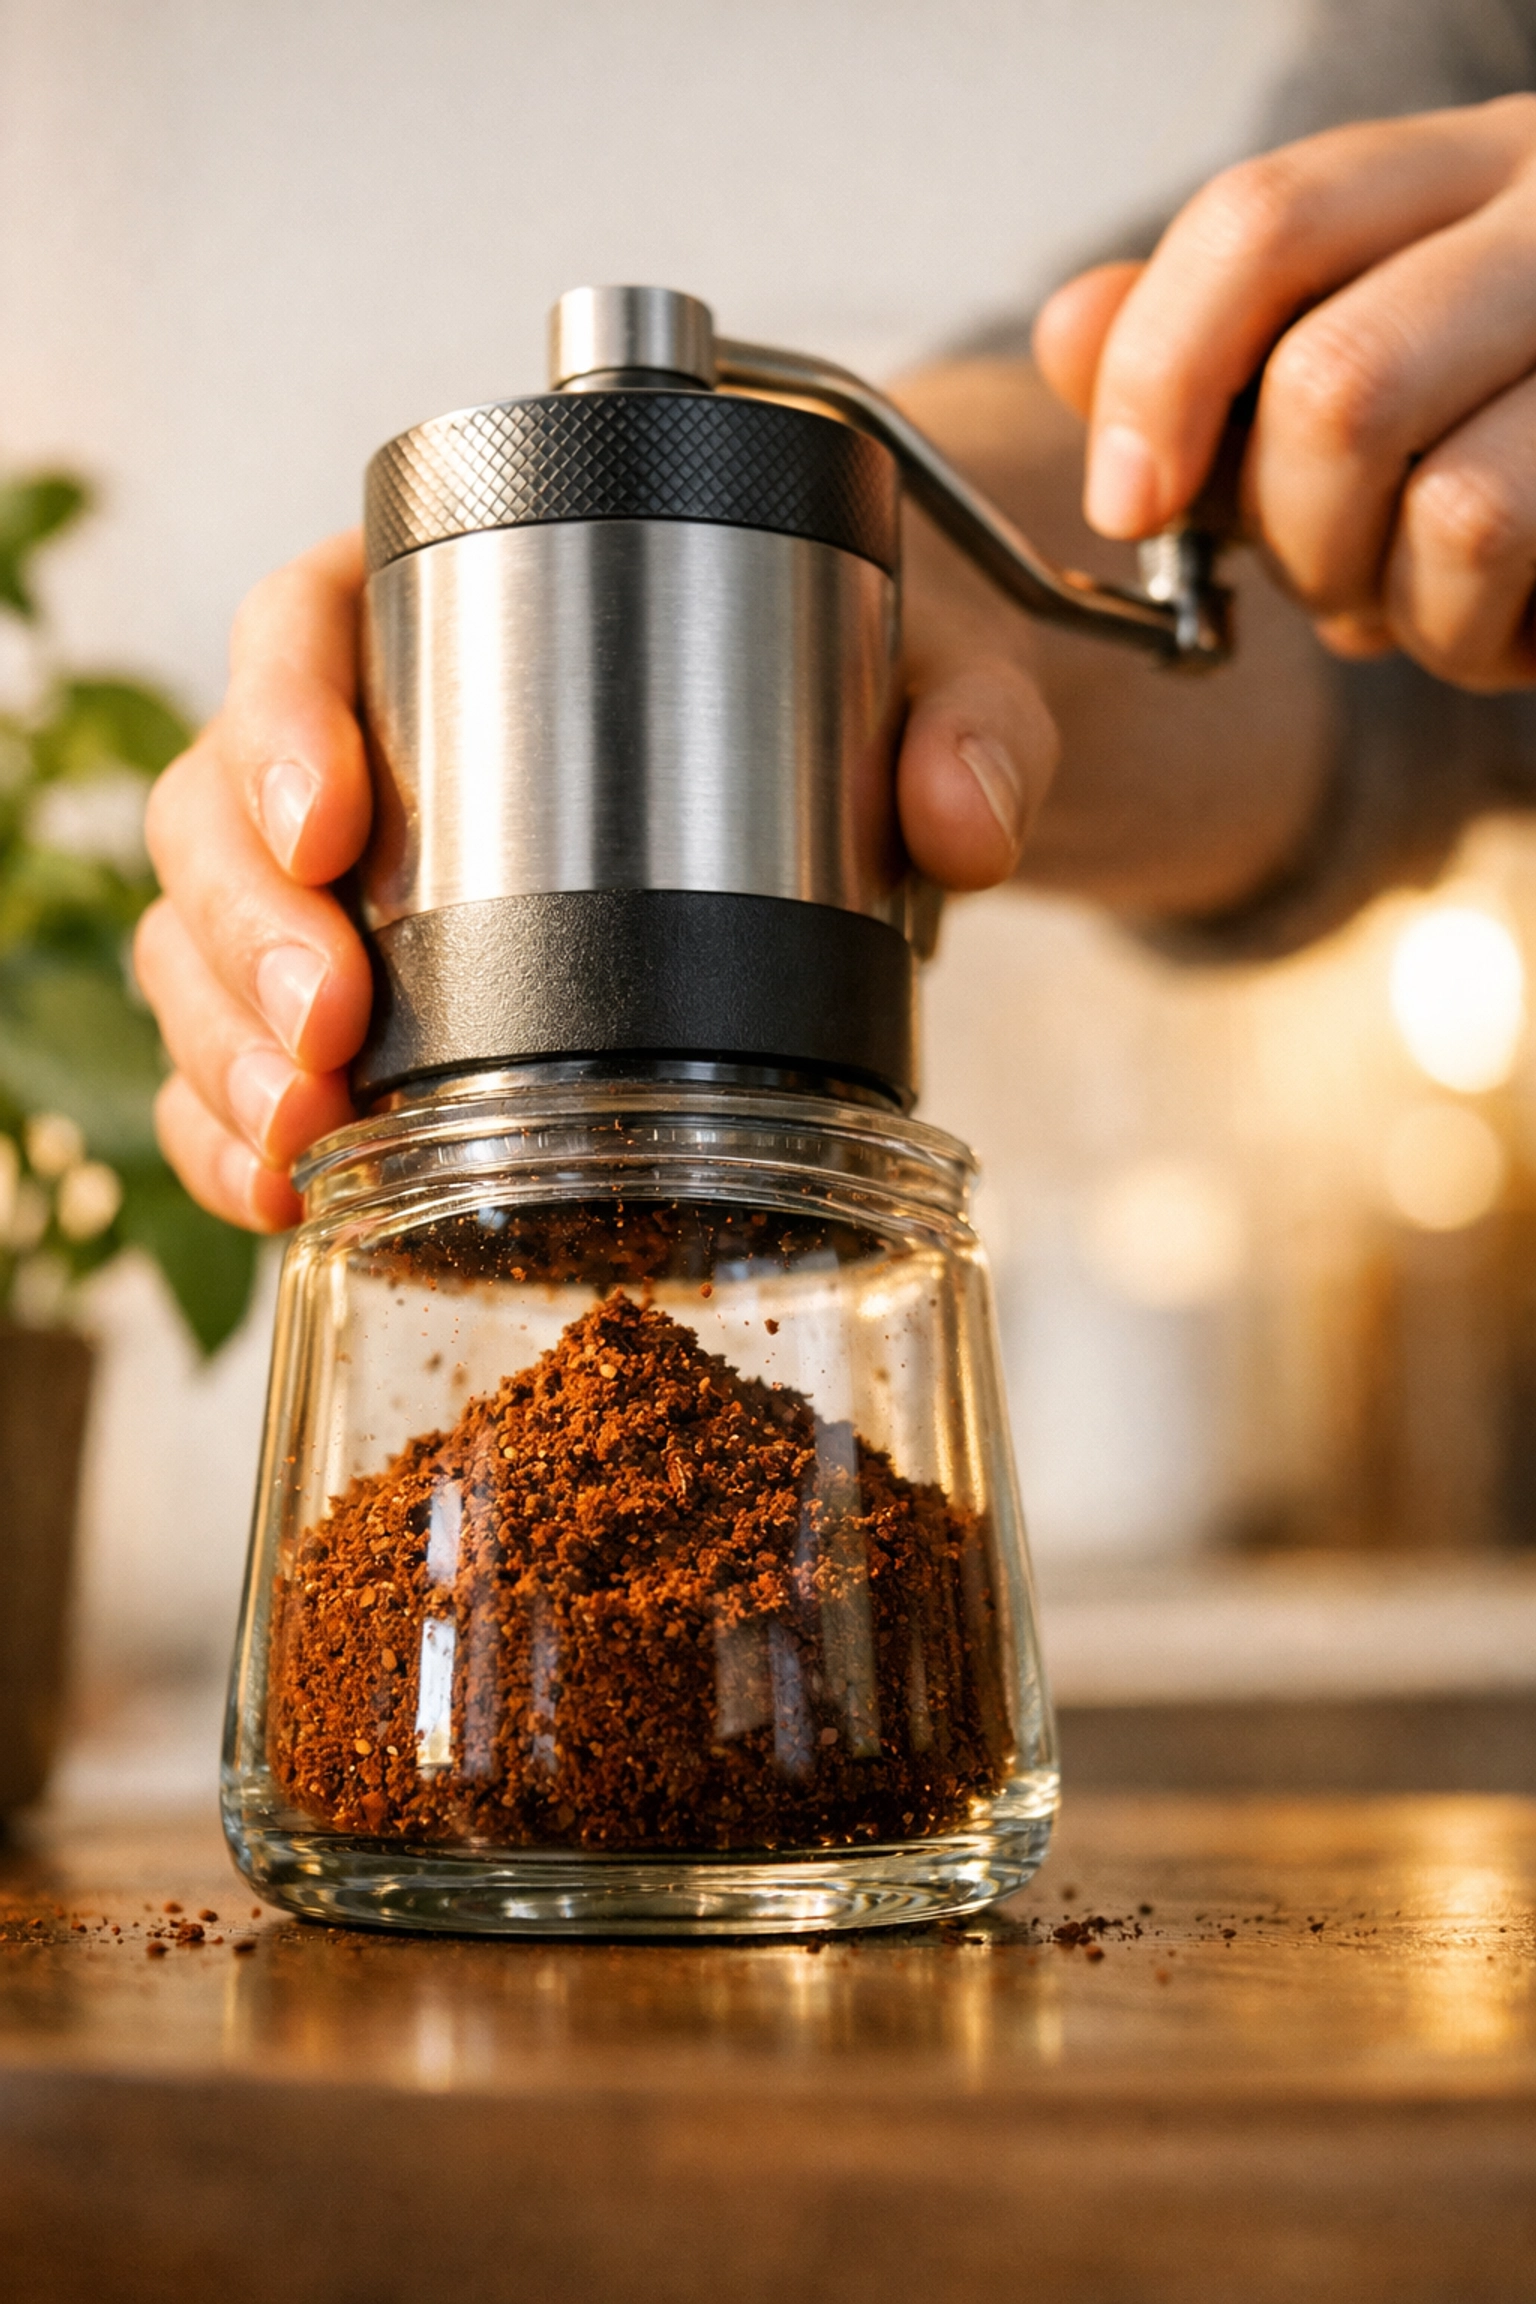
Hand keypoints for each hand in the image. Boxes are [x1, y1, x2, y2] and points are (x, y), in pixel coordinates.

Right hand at [137, 526, 1058, 1228]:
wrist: (858, 798)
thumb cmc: (857, 698)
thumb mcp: (938, 679)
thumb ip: (968, 723)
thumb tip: (959, 818)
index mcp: (457, 604)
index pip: (303, 625)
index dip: (280, 722)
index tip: (329, 822)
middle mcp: (369, 740)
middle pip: (217, 808)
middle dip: (247, 927)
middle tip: (329, 1021)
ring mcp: (348, 883)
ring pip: (203, 941)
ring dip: (225, 1044)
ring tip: (301, 1131)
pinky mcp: (365, 1001)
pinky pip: (245, 1056)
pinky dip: (238, 1128)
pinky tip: (279, 1189)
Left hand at [1035, 96, 1535, 690]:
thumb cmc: (1503, 435)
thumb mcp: (1359, 361)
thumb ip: (1214, 349)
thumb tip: (1068, 332)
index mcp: (1465, 169)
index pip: (1263, 222)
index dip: (1159, 375)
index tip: (1128, 505)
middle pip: (1336, 385)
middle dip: (1291, 538)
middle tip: (1323, 579)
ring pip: (1452, 510)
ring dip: (1398, 610)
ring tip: (1430, 605)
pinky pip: (1526, 582)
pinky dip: (1475, 644)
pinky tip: (1506, 625)